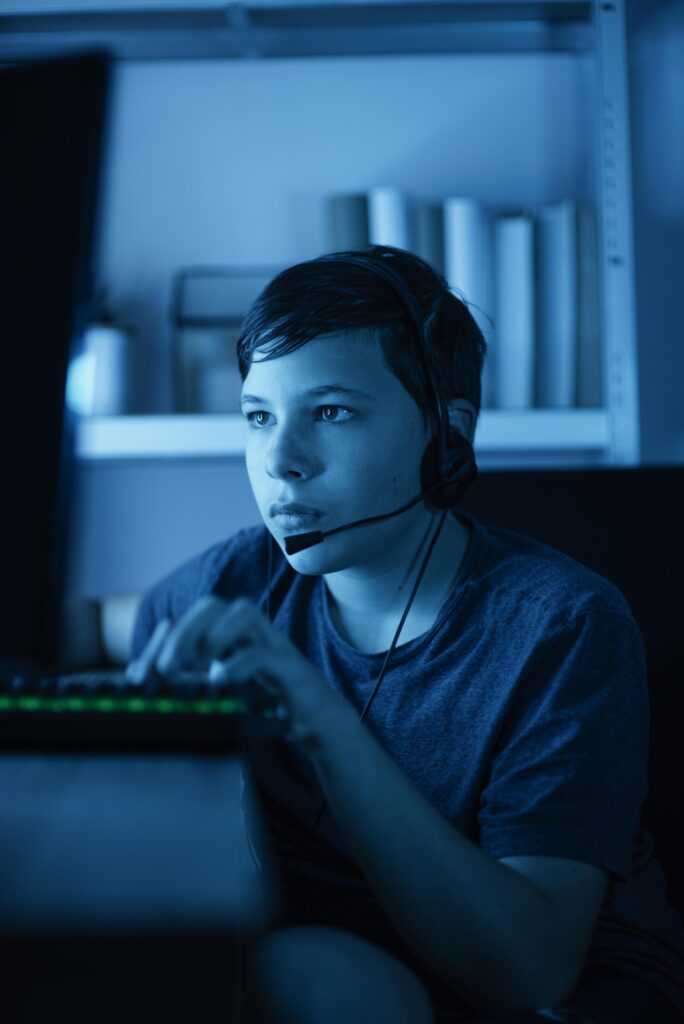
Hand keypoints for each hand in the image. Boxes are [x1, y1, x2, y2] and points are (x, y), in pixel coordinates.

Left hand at [125, 595, 349, 751]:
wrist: (318, 725)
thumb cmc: (268, 709)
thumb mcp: (222, 695)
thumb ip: (186, 683)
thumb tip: (138, 675)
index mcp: (231, 637)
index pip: (191, 619)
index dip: (162, 640)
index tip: (140, 674)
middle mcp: (250, 634)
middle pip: (214, 604)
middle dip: (184, 631)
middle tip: (167, 668)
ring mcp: (272, 646)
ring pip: (243, 612)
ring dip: (213, 634)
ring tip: (198, 665)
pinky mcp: (290, 668)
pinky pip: (263, 652)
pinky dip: (237, 663)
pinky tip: (219, 682)